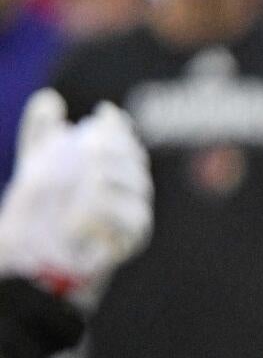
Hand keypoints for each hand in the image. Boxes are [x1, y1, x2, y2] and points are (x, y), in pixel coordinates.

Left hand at [0, 91, 152, 292]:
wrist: (33, 258)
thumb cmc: (38, 212)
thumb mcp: (34, 166)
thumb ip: (40, 133)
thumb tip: (48, 99)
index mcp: (113, 164)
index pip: (124, 137)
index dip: (117, 124)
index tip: (101, 115)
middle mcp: (131, 186)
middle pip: (135, 157)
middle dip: (113, 150)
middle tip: (88, 150)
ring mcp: (135, 211)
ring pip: (135, 185)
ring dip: (106, 182)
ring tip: (80, 191)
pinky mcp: (132, 238)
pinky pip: (129, 219)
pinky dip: (102, 216)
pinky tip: (75, 220)